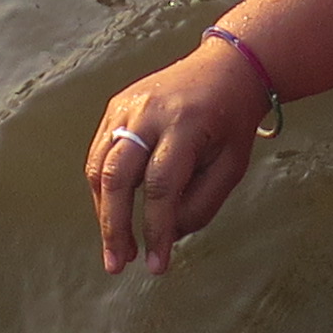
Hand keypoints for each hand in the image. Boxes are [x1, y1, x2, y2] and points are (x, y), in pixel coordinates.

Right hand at [85, 35, 270, 273]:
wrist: (225, 68)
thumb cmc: (231, 121)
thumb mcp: (232, 166)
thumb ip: (200, 205)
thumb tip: (165, 236)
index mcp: (186, 124)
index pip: (162, 186)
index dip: (156, 230)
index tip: (156, 265)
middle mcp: (149, 111)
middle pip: (118, 175)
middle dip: (114, 226)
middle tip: (118, 263)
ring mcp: (127, 105)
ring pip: (100, 166)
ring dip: (104, 211)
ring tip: (117, 248)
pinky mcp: (116, 106)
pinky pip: (100, 152)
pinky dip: (102, 187)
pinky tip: (115, 212)